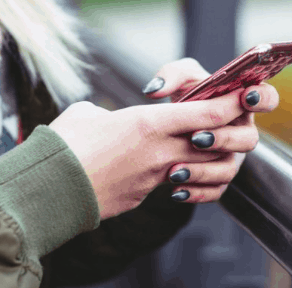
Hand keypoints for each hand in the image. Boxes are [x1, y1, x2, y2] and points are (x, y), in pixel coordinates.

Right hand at [49, 88, 251, 219]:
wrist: (48, 190)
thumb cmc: (63, 145)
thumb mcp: (88, 113)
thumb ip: (110, 113)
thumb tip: (109, 120)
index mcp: (148, 123)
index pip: (208, 113)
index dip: (231, 103)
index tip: (242, 94)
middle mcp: (160, 152)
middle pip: (215, 142)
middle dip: (228, 132)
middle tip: (226, 121)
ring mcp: (154, 178)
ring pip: (201, 167)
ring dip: (207, 158)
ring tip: (198, 148)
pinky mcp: (143, 197)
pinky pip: (175, 186)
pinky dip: (181, 178)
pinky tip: (171, 172)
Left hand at [141, 58, 279, 202]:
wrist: (168, 127)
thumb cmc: (184, 96)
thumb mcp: (179, 78)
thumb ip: (171, 75)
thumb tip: (155, 90)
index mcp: (241, 103)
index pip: (267, 99)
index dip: (262, 98)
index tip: (245, 97)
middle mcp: (241, 132)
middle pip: (249, 139)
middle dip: (224, 139)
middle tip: (196, 138)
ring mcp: (231, 157)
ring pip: (229, 169)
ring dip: (204, 170)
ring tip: (176, 170)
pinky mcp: (218, 179)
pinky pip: (215, 191)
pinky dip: (196, 193)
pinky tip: (176, 190)